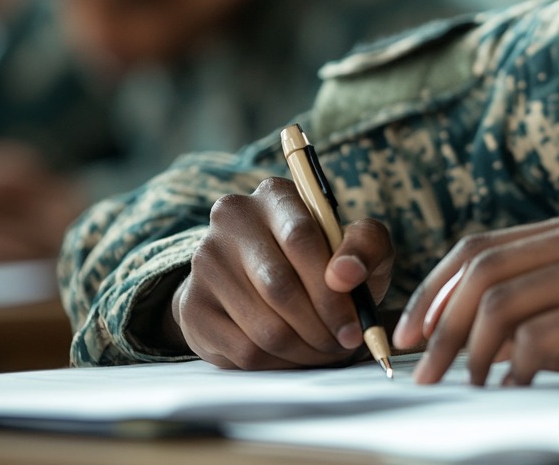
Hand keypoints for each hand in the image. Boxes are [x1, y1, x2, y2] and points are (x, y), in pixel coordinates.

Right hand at [166, 177, 395, 369]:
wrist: (264, 287)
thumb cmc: (323, 262)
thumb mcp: (357, 246)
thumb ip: (366, 246)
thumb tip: (346, 274)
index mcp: (275, 195)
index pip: (300, 237)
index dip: (331, 290)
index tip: (354, 325)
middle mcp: (232, 219)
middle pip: (279, 286)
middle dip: (320, 326)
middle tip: (342, 345)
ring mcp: (206, 261)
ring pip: (264, 326)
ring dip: (304, 350)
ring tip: (324, 351)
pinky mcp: (192, 305)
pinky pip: (243, 350)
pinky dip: (279, 363)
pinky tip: (295, 356)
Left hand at [394, 213, 558, 388]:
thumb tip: (494, 347)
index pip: (484, 245)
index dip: (438, 286)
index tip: (414, 329)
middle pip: (480, 269)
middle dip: (436, 321)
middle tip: (418, 367)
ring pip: (499, 302)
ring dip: (466, 349)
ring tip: (461, 385)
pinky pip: (537, 338)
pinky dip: (513, 368)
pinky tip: (515, 390)